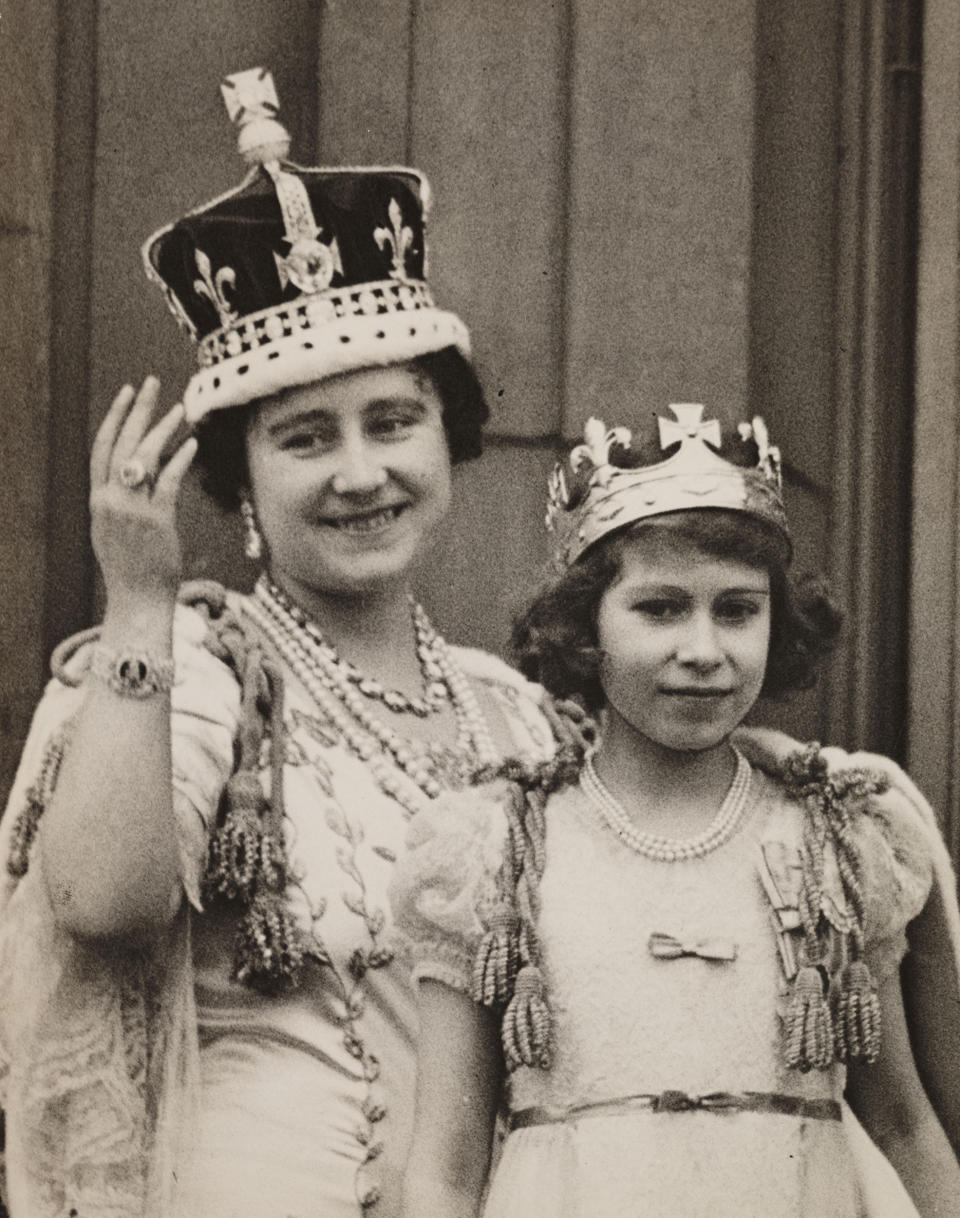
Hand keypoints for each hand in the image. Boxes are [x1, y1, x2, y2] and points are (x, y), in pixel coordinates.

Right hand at [89, 377, 197, 603]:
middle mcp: (110, 501)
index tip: (127, 392)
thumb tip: (137, 473)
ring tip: (180, 409)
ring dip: (163, 430)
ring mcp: (131, 511)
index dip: (115, 418)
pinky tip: (192, 444)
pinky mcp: (156, 522)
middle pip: (122, 443)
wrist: (137, 600)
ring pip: (144, 458)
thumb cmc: (132, 567)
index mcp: (99, 501)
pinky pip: (168, 482)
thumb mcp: (114, 529)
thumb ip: (120, 500)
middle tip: (152, 383)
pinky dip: (180, 460)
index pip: (102, 448)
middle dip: (138, 410)